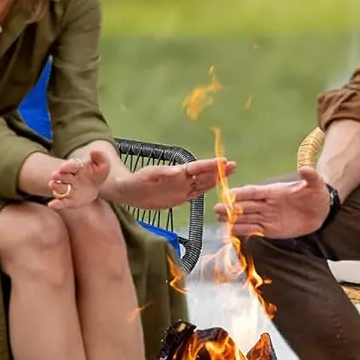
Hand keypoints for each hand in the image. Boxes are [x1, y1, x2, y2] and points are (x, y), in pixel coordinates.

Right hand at [48, 146, 109, 211]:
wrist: (93, 187)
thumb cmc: (96, 174)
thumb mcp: (102, 165)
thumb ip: (100, 157)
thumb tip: (94, 151)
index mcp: (76, 167)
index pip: (71, 165)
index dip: (67, 166)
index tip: (63, 167)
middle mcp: (69, 178)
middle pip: (62, 176)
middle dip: (59, 175)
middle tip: (56, 176)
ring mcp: (68, 189)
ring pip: (60, 188)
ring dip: (56, 186)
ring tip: (53, 185)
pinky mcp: (68, 201)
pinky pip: (61, 203)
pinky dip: (56, 204)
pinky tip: (51, 205)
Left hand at [113, 158, 234, 209]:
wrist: (126, 191)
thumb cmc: (134, 181)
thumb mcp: (146, 177)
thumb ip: (162, 174)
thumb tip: (177, 171)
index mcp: (175, 174)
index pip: (196, 169)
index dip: (209, 166)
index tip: (223, 162)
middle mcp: (180, 180)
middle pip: (202, 175)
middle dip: (217, 170)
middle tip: (233, 165)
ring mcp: (179, 188)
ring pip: (201, 183)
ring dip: (214, 179)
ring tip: (229, 173)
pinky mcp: (177, 198)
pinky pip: (194, 193)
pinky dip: (205, 189)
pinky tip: (215, 186)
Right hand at [221, 167, 332, 238]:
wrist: (322, 212)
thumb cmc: (317, 195)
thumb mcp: (317, 185)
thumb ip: (311, 178)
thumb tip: (305, 169)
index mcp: (274, 191)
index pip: (254, 192)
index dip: (241, 193)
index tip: (227, 194)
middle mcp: (267, 204)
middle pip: (245, 205)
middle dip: (231, 207)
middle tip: (216, 209)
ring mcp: (268, 217)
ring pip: (246, 218)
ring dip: (233, 219)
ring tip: (219, 220)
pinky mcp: (271, 229)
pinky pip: (254, 230)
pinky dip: (242, 231)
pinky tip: (230, 232)